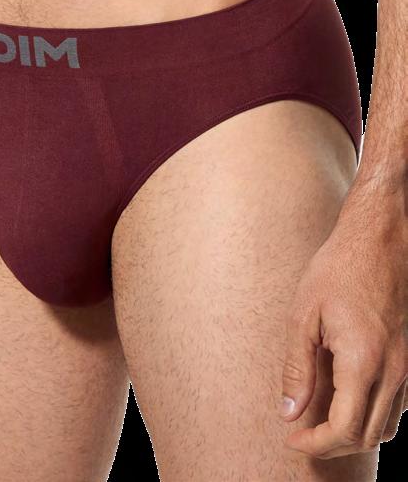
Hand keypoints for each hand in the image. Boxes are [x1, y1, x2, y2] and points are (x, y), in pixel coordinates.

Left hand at [279, 179, 407, 458]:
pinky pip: (399, 405)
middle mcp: (393, 371)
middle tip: (303, 436)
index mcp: (363, 362)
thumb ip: (297, 369)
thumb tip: (289, 412)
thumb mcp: (304, 316)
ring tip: (324, 423)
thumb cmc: (338, 270)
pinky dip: (375, 415)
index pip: (344, 429)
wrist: (381, 239)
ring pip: (388, 426)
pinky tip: (350, 400)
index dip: (316, 444)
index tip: (292, 439)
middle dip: (333, 445)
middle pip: (367, 436)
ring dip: (356, 434)